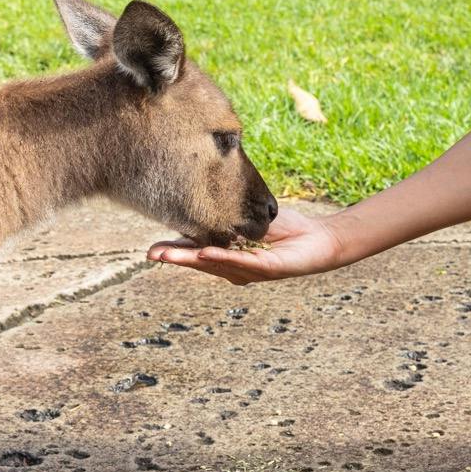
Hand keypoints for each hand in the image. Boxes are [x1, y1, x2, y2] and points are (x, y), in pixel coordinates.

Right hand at [146, 205, 348, 284]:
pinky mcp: (268, 269)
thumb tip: (202, 200)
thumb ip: (227, 216)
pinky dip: (223, 257)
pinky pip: (242, 262)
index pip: (197, 252)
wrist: (319, 238)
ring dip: (191, 259)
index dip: (175, 251)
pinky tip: (205, 253)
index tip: (151, 250)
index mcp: (229, 257)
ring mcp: (250, 271)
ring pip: (216, 264)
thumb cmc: (285, 229)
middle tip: (151, 255)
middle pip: (200, 262)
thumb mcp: (249, 218)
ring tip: (168, 255)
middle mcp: (235, 269)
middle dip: (175, 258)